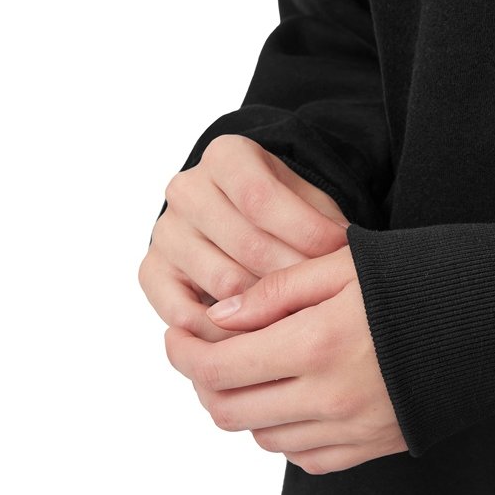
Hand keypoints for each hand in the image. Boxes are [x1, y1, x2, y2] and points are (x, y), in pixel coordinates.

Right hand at [139, 135, 350, 341]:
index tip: (340, 253)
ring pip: (224, 284)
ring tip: (303, 318)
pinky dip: (225, 333)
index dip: (306, 230)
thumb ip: (322, 224)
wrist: (240, 221)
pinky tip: (259, 337)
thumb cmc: (284, 212)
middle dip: (295, 275)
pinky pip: (186, 315)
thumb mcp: (308, 201)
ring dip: (268, 308)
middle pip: (247, 244)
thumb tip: (342, 258)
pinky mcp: (152, 272)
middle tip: (328, 296)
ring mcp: (166, 232)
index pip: (261, 196)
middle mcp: (187, 189)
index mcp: (225, 157)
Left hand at [163, 244, 407, 474]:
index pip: (217, 367)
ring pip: (263, 437)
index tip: (175, 335)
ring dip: (245, 406)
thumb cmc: (423, 278)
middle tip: (205, 355)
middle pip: (230, 411)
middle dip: (204, 383)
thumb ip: (274, 293)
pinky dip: (286, 432)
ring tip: (255, 370)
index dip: (182, 353)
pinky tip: (296, 398)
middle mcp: (328, 398)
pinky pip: (306, 458)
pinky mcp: (376, 447)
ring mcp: (353, 430)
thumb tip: (217, 318)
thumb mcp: (344, 264)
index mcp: (315, 344)